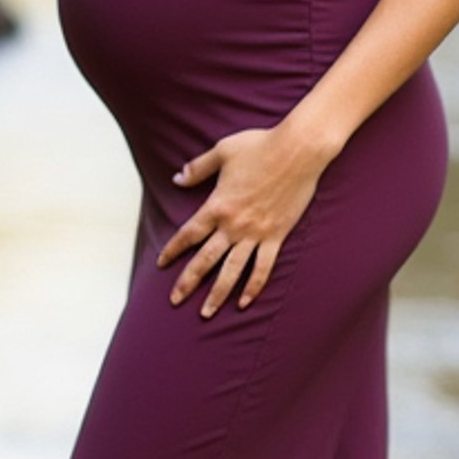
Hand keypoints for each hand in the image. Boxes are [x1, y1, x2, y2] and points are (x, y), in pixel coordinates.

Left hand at [158, 122, 326, 315]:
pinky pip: (263, 268)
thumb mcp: (222, 151)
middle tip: (175, 300)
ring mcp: (256, 233)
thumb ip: (198, 168)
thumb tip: (177, 179)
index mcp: (217, 205)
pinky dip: (254, 287)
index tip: (161, 264)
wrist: (298, 150)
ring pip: (232, 271)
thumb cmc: (260, 145)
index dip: (173, 250)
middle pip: (205, 260)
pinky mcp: (276, 236)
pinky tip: (245, 302)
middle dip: (188, 282)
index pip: (188, 234)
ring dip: (218, 294)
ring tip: (207, 313)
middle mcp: (233, 225)